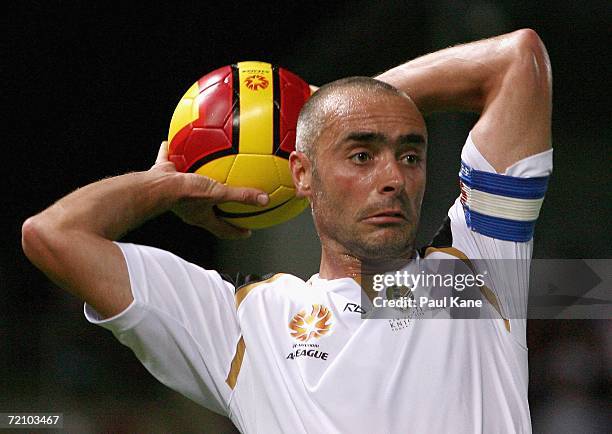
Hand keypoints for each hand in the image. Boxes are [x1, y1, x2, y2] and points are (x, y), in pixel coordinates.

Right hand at [150, 141, 268, 238]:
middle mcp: (189, 206)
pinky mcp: (163, 176)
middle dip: (219, 206)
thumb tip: (265, 199)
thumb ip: (241, 196)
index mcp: (201, 215)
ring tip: (204, 168)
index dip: (235, 231)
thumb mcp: (218, 193)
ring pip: (189, 184)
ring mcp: (175, 191)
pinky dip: (169, 152)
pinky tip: (170, 141)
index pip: (223, 229)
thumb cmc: (185, 194)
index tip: (247, 231)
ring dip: (197, 179)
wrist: (156, 186)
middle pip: (207, 208)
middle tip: (230, 202)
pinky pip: (168, 161)